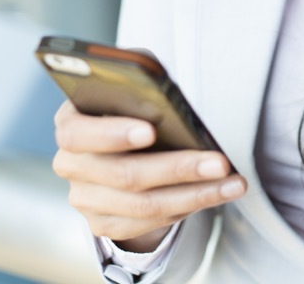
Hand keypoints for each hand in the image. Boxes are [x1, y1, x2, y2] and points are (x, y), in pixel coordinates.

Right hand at [52, 100, 246, 251]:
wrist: (122, 140)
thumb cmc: (132, 102)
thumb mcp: (133, 82)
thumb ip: (141, 81)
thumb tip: (164, 92)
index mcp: (70, 123)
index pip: (78, 133)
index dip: (113, 133)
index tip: (151, 130)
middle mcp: (71, 165)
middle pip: (124, 175)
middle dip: (178, 168)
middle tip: (219, 162)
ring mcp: (84, 199)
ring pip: (144, 205)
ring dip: (196, 194)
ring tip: (233, 182)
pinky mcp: (104, 223)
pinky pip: (151, 222)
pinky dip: (188, 207)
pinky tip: (217, 193)